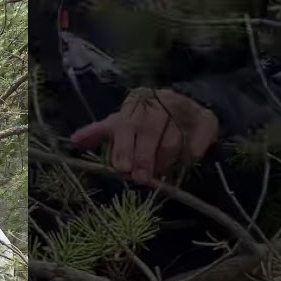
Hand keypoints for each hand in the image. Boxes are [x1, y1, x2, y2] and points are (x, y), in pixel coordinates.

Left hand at [70, 88, 218, 183]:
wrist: (185, 109)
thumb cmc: (145, 121)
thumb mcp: (121, 124)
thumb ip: (99, 133)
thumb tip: (74, 140)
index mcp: (137, 101)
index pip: (128, 124)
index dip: (124, 148)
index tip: (122, 169)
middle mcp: (161, 101)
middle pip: (151, 132)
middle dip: (144, 158)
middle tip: (141, 179)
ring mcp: (185, 108)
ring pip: (173, 140)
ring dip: (164, 163)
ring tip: (159, 175)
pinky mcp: (206, 119)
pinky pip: (197, 142)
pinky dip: (190, 155)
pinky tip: (184, 163)